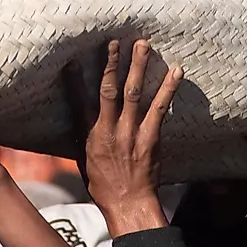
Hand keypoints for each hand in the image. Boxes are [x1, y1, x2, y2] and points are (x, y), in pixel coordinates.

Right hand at [63, 40, 183, 236]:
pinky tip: (176, 71)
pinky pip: (160, 108)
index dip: (73, 82)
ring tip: (143, 45)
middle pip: (108, 90)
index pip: (78, 103)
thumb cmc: (105, 187)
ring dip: (139, 67)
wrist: (129, 205)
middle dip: (111, 64)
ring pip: (134, 93)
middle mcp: (109, 130)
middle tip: (115, 41)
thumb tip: (78, 122)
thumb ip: (83, 139)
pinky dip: (168, 88)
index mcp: (90, 136)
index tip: (71, 62)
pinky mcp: (150, 138)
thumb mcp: (84, 163)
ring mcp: (131, 133)